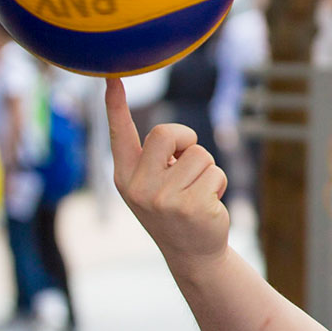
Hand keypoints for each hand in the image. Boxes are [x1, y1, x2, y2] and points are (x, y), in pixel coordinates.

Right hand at [106, 78, 229, 274]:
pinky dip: (219, 183)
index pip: (120, 134)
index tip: (112, 77)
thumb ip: (154, 161)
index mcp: (125, 176)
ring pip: (199, 154)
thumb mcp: (153, 185)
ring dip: (207, 169)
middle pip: (165, 132)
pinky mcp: (190, 206)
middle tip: (187, 160)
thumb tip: (173, 137)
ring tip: (198, 193)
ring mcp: (162, 198)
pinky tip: (209, 205)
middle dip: (185, 139)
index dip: (115, 105)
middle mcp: (138, 187)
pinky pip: (215, 172)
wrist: (192, 253)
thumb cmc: (175, 210)